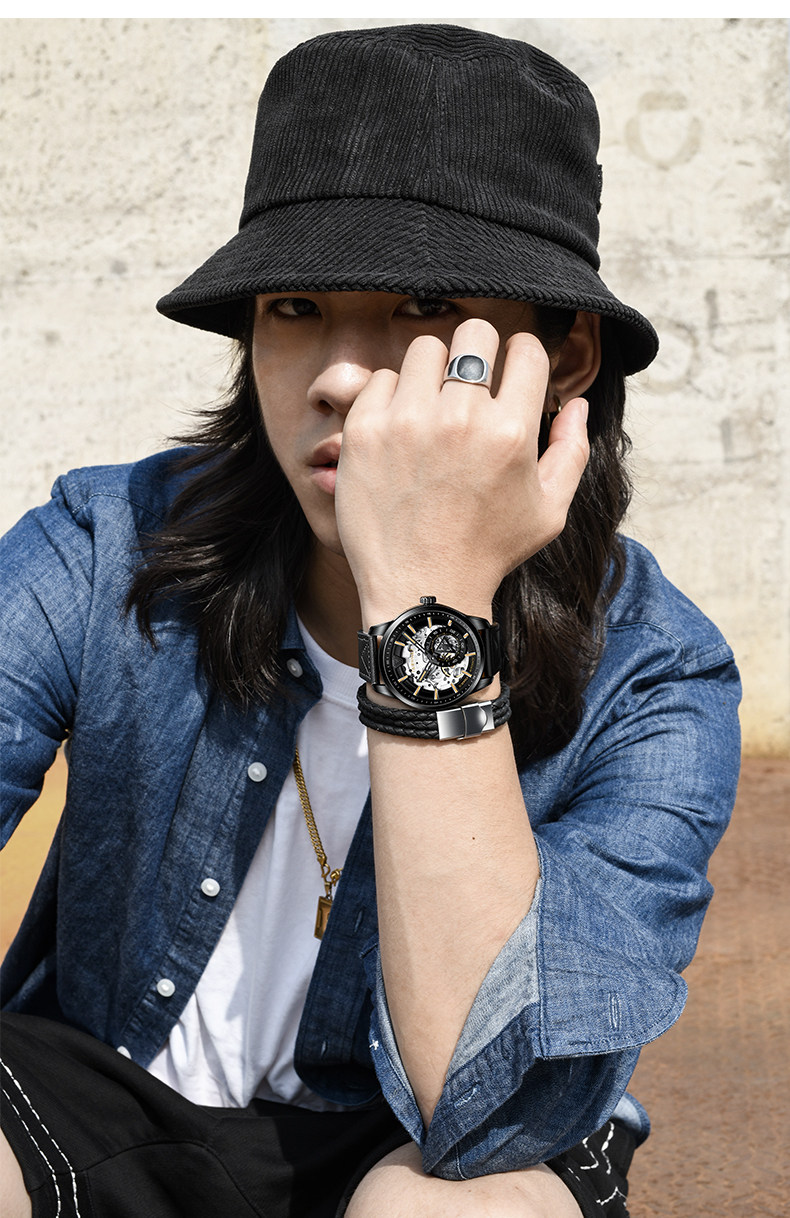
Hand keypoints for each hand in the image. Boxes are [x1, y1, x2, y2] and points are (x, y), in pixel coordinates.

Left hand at [335, 317, 588, 624]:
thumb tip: (576, 402)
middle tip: (470, 379)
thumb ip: (572, 451)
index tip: (510, 374)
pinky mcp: (365, 431)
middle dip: (479, 350)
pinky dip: (392, 397)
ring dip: (433, 372)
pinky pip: (380, 379)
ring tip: (432, 406)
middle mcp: (460, 418)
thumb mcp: (550, 510)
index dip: (522, 357)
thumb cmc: (489, 552)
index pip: (526, 349)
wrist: (422, 590)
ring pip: (424, 349)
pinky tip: (400, 428)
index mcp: (511, 431)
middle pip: (475, 331)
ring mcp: (407, 421)